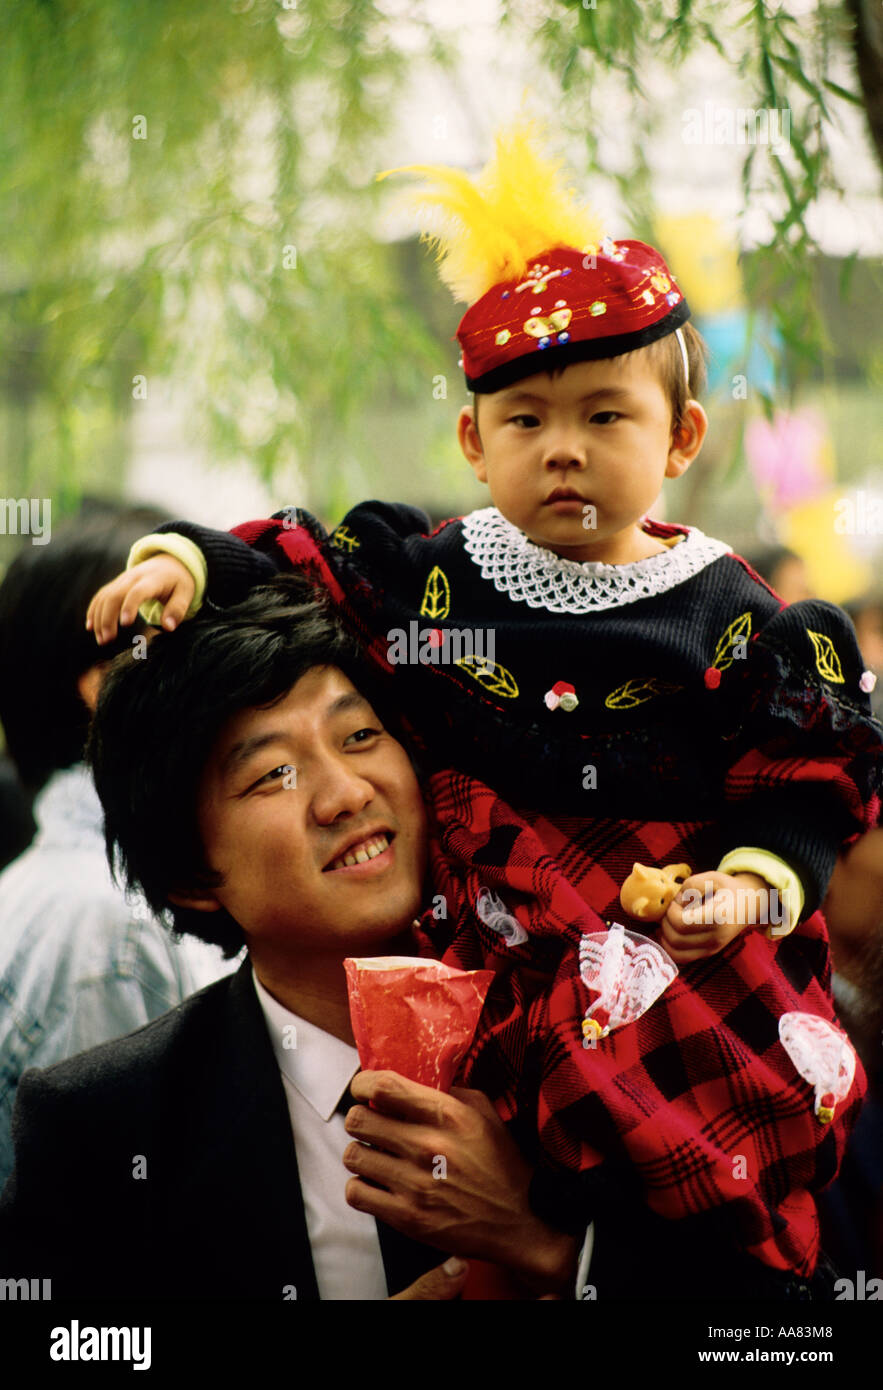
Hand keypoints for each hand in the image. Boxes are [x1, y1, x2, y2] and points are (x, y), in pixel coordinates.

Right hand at [86, 556, 194, 644]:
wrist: (169, 561)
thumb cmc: (178, 581)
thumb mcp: (185, 593)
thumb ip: (178, 610)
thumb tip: (168, 627)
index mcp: (153, 580)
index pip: (138, 591)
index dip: (130, 606)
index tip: (125, 624)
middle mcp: (134, 578)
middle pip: (115, 595)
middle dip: (108, 618)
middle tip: (108, 640)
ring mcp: (122, 580)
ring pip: (105, 596)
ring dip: (99, 618)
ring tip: (102, 640)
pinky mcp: (116, 584)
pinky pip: (101, 595)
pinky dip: (94, 610)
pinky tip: (91, 627)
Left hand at [343, 1070, 577, 1296]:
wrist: (519, 1222)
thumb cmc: (502, 1165)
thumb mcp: (486, 1114)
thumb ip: (451, 1091)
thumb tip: (416, 1080)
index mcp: (447, 1115)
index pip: (383, 1087)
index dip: (363, 1084)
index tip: (364, 1090)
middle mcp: (427, 1146)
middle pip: (359, 1119)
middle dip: (361, 1119)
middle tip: (373, 1126)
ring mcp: (415, 1184)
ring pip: (353, 1155)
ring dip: (362, 1154)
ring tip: (377, 1157)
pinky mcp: (407, 1218)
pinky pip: (356, 1193)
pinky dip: (361, 1187)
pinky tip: (377, 1184)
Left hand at [661, 871, 771, 962]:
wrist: (750, 904)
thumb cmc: (728, 888)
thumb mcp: (711, 877)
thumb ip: (691, 885)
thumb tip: (677, 902)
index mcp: (718, 916)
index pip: (681, 923)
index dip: (671, 911)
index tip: (676, 901)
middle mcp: (716, 936)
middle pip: (675, 939)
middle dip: (665, 923)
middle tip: (671, 910)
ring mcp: (713, 947)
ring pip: (676, 953)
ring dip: (665, 937)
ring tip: (669, 921)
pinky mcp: (709, 953)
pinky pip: (682, 958)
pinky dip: (670, 947)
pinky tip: (670, 932)